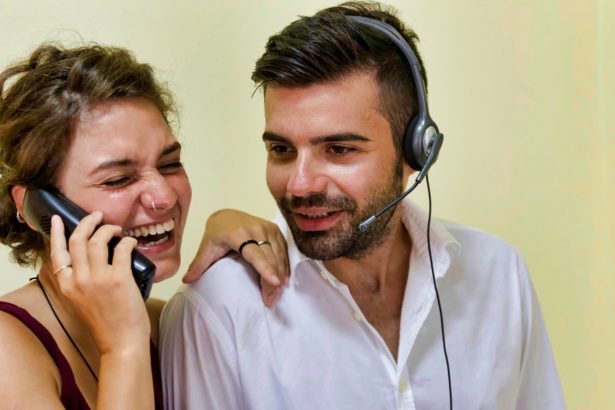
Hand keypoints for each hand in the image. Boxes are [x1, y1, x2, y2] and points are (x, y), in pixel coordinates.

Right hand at [49, 212, 149, 354]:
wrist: (120, 343)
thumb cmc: (106, 323)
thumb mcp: (81, 301)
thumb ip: (80, 281)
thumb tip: (90, 258)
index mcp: (66, 286)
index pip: (57, 252)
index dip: (58, 232)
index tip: (59, 218)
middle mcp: (79, 280)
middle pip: (78, 240)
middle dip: (88, 222)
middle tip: (98, 216)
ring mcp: (98, 279)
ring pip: (98, 240)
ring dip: (109, 229)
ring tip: (117, 230)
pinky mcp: (119, 279)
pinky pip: (122, 249)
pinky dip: (128, 241)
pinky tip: (131, 242)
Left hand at [183, 209, 288, 306]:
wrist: (228, 215)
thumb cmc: (217, 232)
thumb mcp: (207, 247)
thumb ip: (199, 264)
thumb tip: (186, 281)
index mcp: (239, 233)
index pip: (254, 253)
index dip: (265, 268)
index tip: (274, 282)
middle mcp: (257, 229)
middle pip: (269, 258)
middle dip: (272, 281)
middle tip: (270, 300)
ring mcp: (268, 229)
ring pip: (279, 255)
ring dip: (280, 275)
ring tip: (276, 295)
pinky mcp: (275, 230)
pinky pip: (283, 250)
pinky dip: (284, 266)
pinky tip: (283, 280)